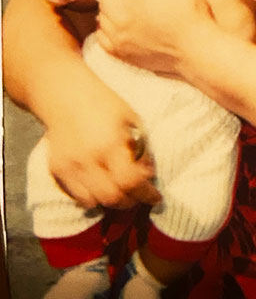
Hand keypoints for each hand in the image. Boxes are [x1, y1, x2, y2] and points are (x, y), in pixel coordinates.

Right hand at [45, 79, 160, 209]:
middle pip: (112, 198)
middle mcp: (88, 159)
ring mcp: (69, 167)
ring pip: (93, 202)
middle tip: (141, 195)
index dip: (146, 193)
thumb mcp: (132, 120)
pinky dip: (93, 197)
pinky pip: (77, 196)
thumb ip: (141, 148)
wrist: (66, 95)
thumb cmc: (106, 104)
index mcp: (110, 144)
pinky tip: (103, 185)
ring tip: (123, 191)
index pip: (130, 181)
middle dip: (131, 201)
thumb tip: (148, 174)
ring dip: (111, 201)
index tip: (156, 197)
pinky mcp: (57, 170)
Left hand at [96, 0, 213, 75]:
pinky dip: (107, 30)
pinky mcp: (121, 53)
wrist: (197, 51)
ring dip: (109, 9)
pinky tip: (119, 26)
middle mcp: (121, 17)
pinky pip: (102, 38)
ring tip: (122, 7)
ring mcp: (119, 38)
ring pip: (101, 17)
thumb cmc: (193, 15)